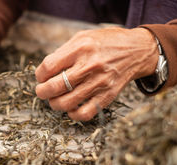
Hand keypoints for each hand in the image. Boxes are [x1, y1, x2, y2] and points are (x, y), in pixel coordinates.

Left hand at [35, 27, 158, 120]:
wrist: (137, 50)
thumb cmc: (105, 43)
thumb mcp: (83, 37)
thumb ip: (63, 52)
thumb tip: (44, 72)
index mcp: (81, 48)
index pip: (48, 67)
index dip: (39, 75)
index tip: (41, 77)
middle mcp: (90, 66)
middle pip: (55, 87)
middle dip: (42, 92)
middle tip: (42, 91)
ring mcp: (99, 82)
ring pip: (66, 102)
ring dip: (54, 104)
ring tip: (54, 99)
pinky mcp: (107, 96)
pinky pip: (85, 113)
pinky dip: (73, 114)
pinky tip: (70, 108)